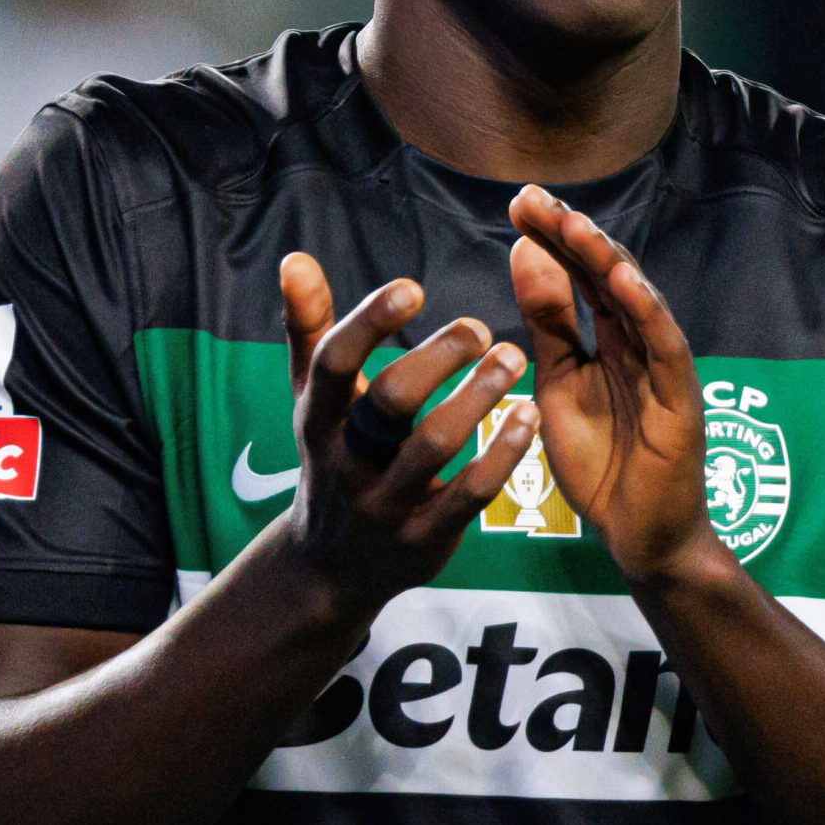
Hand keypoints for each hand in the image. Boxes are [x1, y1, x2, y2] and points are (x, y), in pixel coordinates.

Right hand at [278, 253, 536, 608]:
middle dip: (437, 359)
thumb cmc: (333, 456)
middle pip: (390, 402)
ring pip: (434, 446)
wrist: (331, 566)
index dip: (369, 323)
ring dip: (478, 397)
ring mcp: (385, 503)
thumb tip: (296, 258)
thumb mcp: (314, 400)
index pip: (334, 363)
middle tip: (479, 327)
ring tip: (514, 356)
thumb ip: (309, 330)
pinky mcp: (425, 538)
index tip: (412, 288)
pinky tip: (528, 415)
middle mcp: (346, 460)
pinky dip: (502, 454)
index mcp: (318, 418)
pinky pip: (470, 494)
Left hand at [506, 185, 723, 583]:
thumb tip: (526, 251)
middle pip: (606, 275)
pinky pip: (667, 348)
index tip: (518, 202)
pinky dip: (648, 311)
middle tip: (534, 198)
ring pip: (639, 301)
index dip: (552, 238)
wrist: (637, 537)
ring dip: (608, 261)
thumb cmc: (602, 462)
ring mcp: (663, 367)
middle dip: (572, 235)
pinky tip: (624, 280)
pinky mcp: (682, 399)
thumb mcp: (558, 385)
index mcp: (608, 338)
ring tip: (574, 225)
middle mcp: (638, 342)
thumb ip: (549, 326)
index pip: (579, 275)